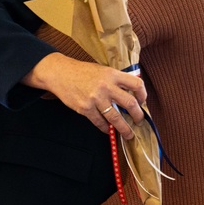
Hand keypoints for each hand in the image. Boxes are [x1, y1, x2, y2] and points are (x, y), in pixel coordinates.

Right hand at [23, 53, 146, 137]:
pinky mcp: (85, 108)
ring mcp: (95, 98)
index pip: (136, 84)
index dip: (143, 95)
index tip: (142, 102)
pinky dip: (105, 128)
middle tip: (139, 121)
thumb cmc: (82, 71)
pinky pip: (100, 122)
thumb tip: (132, 94)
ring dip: (124, 128)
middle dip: (137, 116)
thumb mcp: (103, 70)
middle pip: (130, 103)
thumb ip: (116, 80)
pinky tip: (108, 130)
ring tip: (128, 134)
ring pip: (116, 118)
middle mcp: (106, 86)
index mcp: (113, 74)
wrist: (60, 73)